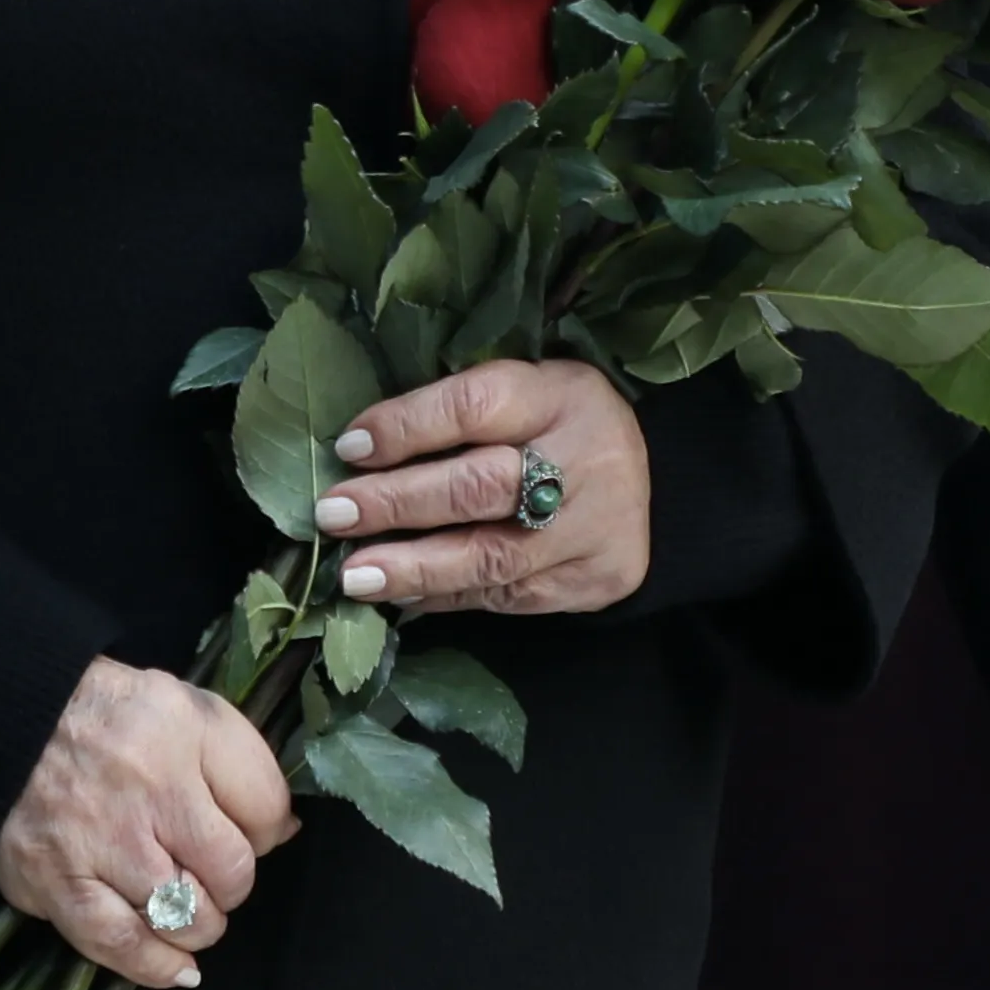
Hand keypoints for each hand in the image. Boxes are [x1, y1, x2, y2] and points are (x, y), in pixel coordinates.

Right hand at [0, 660, 300, 989]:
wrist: (2, 718)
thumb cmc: (103, 716)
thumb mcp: (182, 705)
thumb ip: (238, 759)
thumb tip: (283, 831)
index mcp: (182, 731)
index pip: (266, 806)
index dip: (269, 830)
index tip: (249, 833)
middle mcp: (144, 787)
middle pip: (231, 871)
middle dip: (232, 883)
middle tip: (210, 873)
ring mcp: (99, 841)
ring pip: (185, 915)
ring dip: (199, 924)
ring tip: (188, 909)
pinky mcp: (56, 881)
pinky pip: (120, 944)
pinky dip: (155, 965)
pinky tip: (176, 967)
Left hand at [307, 357, 651, 618]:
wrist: (654, 483)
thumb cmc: (557, 427)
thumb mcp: (524, 393)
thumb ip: (458, 415)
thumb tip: (359, 454)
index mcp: (562, 394)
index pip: (475, 407)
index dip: (408, 427)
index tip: (350, 447)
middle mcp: (587, 459)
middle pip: (481, 487)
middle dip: (398, 504)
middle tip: (334, 514)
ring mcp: (595, 527)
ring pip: (494, 556)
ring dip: (415, 568)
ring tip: (355, 576)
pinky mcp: (597, 579)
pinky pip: (508, 595)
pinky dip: (448, 596)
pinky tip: (402, 596)